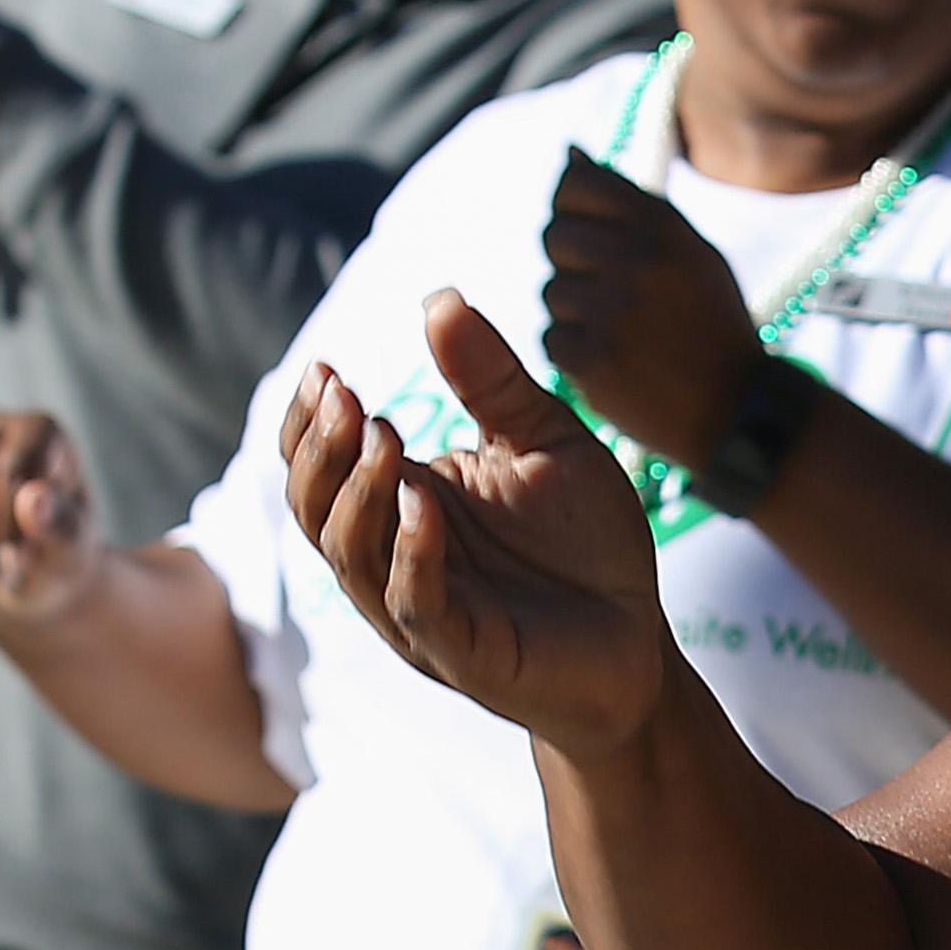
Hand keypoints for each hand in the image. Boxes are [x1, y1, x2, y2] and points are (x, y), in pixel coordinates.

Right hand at [285, 289, 681, 751]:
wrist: (641, 636)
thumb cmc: (587, 543)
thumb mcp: (544, 440)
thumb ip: (491, 380)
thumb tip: (438, 298)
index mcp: (404, 505)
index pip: (321, 465)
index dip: (309, 422)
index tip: (325, 370)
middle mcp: (395, 557)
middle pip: (314, 506)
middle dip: (320, 449)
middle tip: (344, 395)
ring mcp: (421, 609)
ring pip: (350, 555)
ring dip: (357, 492)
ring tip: (382, 435)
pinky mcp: (463, 650)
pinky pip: (414, 604)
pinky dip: (412, 554)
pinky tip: (422, 505)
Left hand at [536, 151, 762, 470]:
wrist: (735, 409)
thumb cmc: (709, 322)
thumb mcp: (690, 251)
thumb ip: (630, 202)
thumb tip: (569, 154)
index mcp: (663, 227)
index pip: (576, 185)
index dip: (574, 207)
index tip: (592, 231)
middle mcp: (636, 261)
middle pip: (554, 235)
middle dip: (572, 261)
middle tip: (611, 291)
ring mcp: (611, 311)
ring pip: (550, 291)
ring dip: (575, 310)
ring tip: (621, 330)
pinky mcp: (590, 358)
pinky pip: (551, 336)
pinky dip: (574, 350)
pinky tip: (614, 359)